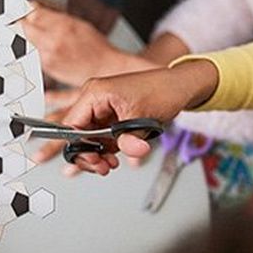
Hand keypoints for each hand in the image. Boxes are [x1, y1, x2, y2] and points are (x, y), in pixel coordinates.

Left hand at [22, 3, 153, 86]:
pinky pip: (31, 55)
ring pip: (25, 42)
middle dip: (22, 22)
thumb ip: (54, 15)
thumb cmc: (95, 47)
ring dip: (26, 36)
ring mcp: (47, 57)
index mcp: (62, 26)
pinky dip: (32, 49)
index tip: (23, 8)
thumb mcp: (77, 23)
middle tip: (20, 19)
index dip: (26, 9)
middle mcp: (53, 42)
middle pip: (23, 27)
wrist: (104, 69)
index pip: (32, 12)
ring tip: (32, 34)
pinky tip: (40, 47)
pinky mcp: (46, 68)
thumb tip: (35, 8)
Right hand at [35, 60, 218, 174]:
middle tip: (102, 166)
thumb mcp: (143, 117)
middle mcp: (94, 100)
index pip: (71, 124)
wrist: (181, 87)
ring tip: (110, 163)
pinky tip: (115, 157)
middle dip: (89, 154)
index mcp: (95, 93)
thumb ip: (130, 138)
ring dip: (98, 155)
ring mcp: (102, 110)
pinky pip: (100, 138)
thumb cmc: (163, 90)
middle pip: (77, 135)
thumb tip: (127, 151)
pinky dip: (106, 151)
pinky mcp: (110, 118)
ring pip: (88, 139)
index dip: (79, 146)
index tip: (92, 159)